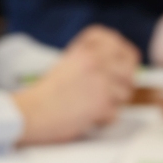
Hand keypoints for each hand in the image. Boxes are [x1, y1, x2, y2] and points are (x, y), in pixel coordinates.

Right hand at [14, 31, 136, 144]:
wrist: (32, 112)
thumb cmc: (47, 93)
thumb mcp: (69, 63)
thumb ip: (94, 59)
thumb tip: (123, 67)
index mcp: (86, 49)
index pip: (117, 43)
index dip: (123, 55)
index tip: (119, 65)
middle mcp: (95, 61)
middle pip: (129, 68)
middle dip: (123, 82)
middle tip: (111, 91)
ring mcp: (100, 81)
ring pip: (125, 92)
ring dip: (113, 103)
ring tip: (92, 105)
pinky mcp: (101, 104)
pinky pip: (115, 113)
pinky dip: (104, 119)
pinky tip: (88, 117)